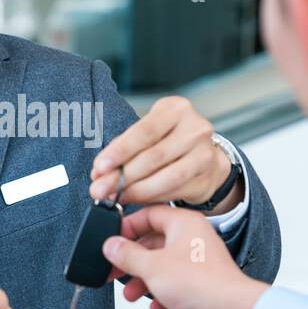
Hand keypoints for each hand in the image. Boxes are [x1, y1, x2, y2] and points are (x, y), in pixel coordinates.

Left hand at [89, 96, 241, 213]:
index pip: (144, 131)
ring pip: (166, 177)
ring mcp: (204, 153)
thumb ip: (125, 150)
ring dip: (136, 190)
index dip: (120, 151)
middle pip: (153, 156)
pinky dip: (151, 198)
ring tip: (116, 196)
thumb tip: (100, 174)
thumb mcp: (148, 134)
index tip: (99, 167)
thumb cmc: (170, 142)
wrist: (205, 157)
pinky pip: (175, 191)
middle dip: (122, 176)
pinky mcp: (207, 177)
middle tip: (100, 189)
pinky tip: (136, 199)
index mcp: (176, 109)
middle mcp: (194, 128)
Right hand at [100, 205, 268, 308]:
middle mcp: (193, 239)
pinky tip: (155, 303)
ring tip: (131, 293)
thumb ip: (127, 254)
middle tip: (115, 269)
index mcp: (184, 223)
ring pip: (162, 265)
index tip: (112, 240)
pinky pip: (174, 284)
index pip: (149, 214)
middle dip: (132, 260)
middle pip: (153, 242)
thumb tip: (112, 245)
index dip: (127, 226)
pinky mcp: (201, 284)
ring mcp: (198, 262)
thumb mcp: (152, 266)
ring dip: (143, 279)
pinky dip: (161, 293)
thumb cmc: (203, 285)